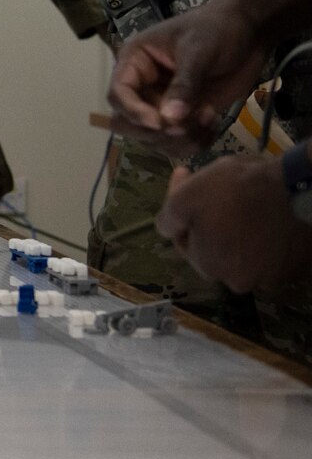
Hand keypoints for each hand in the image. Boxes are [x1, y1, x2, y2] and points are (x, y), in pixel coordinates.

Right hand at [107, 2, 265, 158]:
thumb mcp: (198, 51)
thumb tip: (169, 119)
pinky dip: (194, 142)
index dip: (133, 112)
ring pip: (153, 138)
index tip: (159, 124)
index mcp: (135, 62)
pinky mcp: (185, 116)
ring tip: (207, 120)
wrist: (249, 31)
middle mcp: (143, 86)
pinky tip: (212, 124)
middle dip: (156, 132)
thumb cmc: (216, 30)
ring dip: (179, 140)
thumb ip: (184, 85)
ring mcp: (163, 103)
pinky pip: (178, 142)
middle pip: (129, 123)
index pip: (118, 94)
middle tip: (186, 127)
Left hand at [156, 157, 311, 293]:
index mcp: (209, 268)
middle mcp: (239, 280)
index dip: (183, 211)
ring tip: (233, 194)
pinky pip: (264, 244)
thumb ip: (167, 220)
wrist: (294, 186)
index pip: (185, 240)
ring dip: (231, 223)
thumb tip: (166, 229)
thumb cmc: (232, 191)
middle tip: (206, 185)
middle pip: (212, 245)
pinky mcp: (290, 260)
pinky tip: (257, 206)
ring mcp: (268, 273)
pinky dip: (258, 227)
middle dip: (205, 218)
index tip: (185, 178)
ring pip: (238, 246)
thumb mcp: (184, 198)